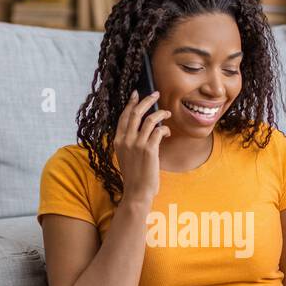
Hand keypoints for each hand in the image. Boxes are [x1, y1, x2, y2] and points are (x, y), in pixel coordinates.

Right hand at [114, 90, 171, 204]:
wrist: (137, 192)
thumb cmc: (134, 176)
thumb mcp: (125, 157)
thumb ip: (129, 143)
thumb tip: (140, 129)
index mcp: (118, 141)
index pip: (124, 116)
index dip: (131, 103)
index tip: (137, 94)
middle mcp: (126, 140)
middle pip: (136, 112)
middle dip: (147, 100)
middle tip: (156, 93)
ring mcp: (137, 144)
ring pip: (150, 119)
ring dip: (160, 113)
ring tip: (167, 113)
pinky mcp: (149, 149)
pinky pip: (159, 131)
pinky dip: (165, 129)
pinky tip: (167, 132)